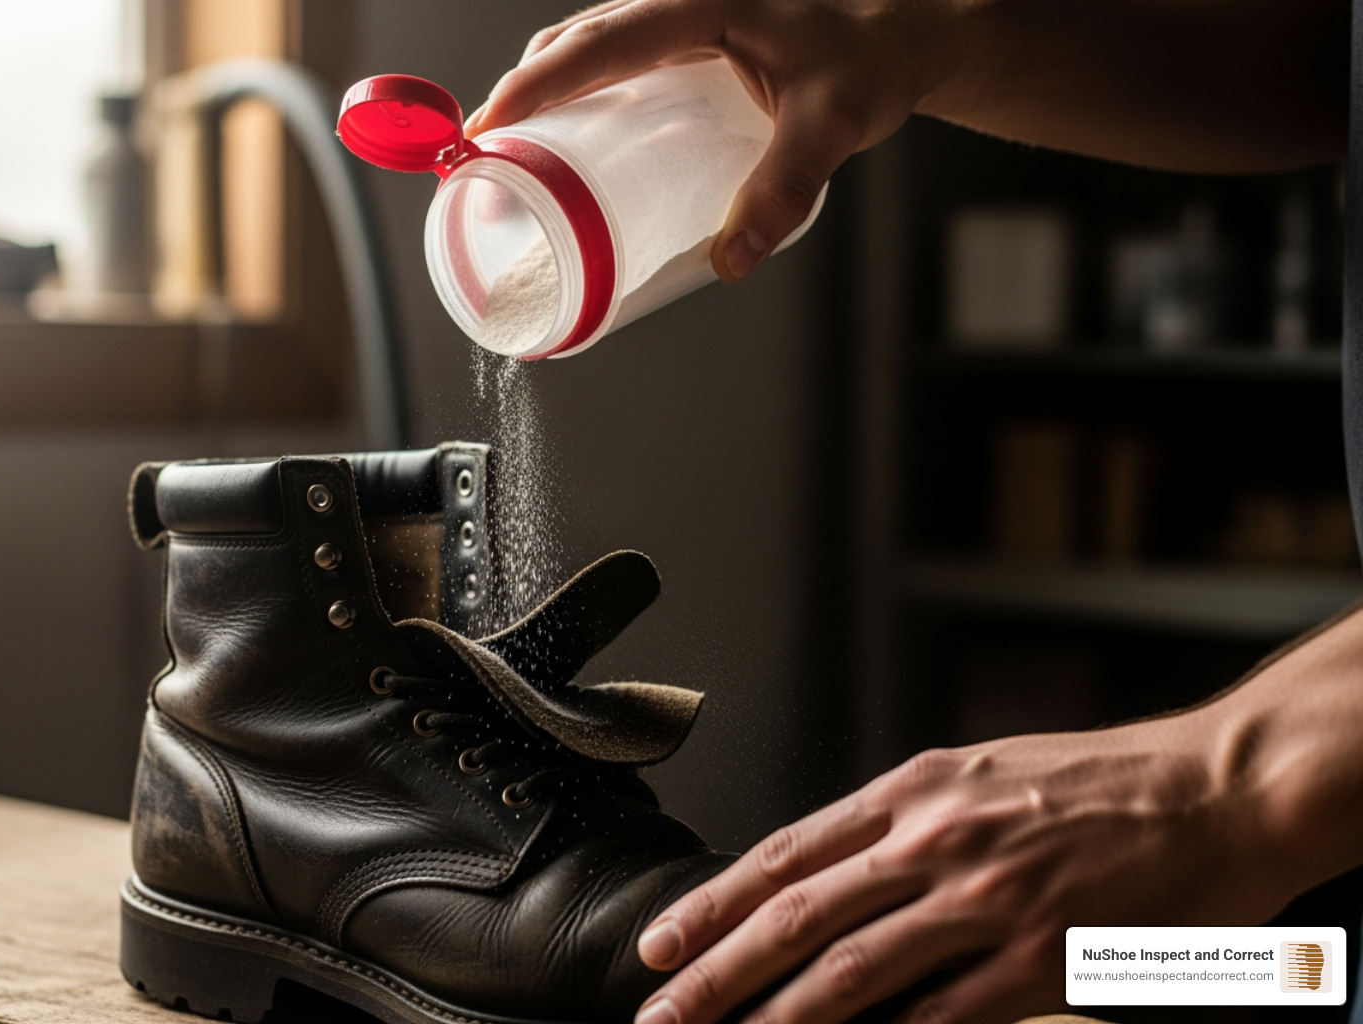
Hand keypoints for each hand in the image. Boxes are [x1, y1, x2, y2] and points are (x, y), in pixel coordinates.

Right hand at [464, 0, 961, 281]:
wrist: (905, 33)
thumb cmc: (870, 60)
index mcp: (703, 5)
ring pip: (592, 45)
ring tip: (516, 151)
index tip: (489, 123)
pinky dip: (581, 90)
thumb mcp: (831, 124)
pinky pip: (616, 58)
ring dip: (548, 90)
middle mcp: (682, 4)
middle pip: (578, 41)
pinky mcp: (690, 42)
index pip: (601, 42)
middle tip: (485, 152)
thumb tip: (731, 259)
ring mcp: (683, 20)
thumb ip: (784, 189)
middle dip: (524, 93)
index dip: (539, 83)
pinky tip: (574, 137)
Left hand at [631, 709, 1302, 1023]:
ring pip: (852, 970)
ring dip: (777, 1016)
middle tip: (659, 1011)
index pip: (784, 854)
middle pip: (797, 916)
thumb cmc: (1101, 779)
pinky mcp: (1039, 955)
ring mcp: (985, 899)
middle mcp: (934, 839)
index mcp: (914, 790)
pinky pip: (943, 1014)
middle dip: (715, 971)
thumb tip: (831, 869)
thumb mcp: (980, 772)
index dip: (712, 906)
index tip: (661, 944)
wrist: (1215, 788)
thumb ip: (904, 820)